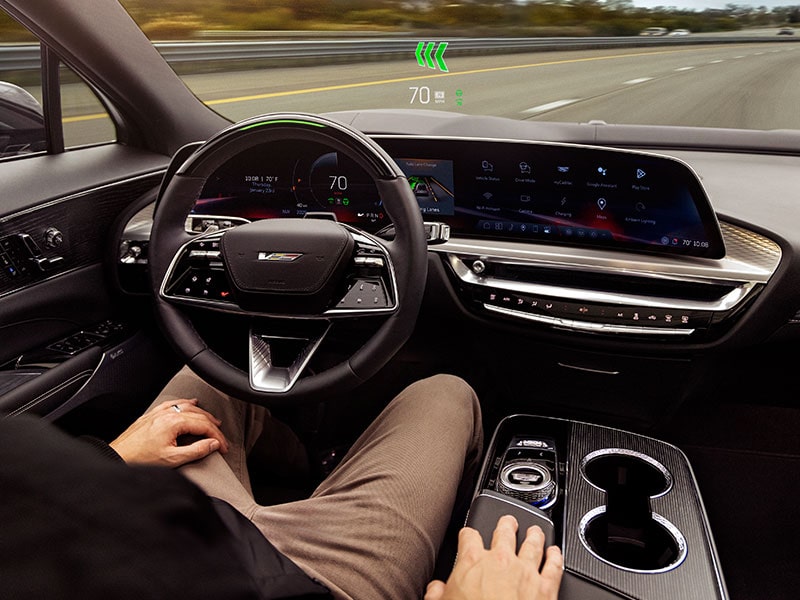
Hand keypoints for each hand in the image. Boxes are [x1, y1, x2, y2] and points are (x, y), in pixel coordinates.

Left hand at [110, 399, 228, 467]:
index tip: (223, 447)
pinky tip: (189, 404)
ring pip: (186, 407)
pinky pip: (172, 404)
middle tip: (221, 437)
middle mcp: (166, 414)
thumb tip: (213, 444)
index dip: (217, 436)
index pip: (204, 425)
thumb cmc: (139, 460)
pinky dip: (185, 404)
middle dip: (213, 426)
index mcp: (173, 423)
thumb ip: (196, 450)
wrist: (116, 458)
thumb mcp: (172, 459)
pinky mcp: (150, 416)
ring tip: (212, 420)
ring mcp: (158, 414)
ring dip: (202, 413)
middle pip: (198, 415)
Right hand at [424, 515, 562, 599]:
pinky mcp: (546, 588)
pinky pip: (553, 566)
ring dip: (534, 535)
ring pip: (532, 545)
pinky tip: (555, 553)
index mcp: (473, 562)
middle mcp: (501, 560)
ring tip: (534, 531)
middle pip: (504, 533)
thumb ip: (437, 593)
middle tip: (507, 522)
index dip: (468, 535)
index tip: (468, 536)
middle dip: (505, 525)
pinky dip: (555, 557)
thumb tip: (435, 589)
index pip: (469, 538)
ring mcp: (526, 572)